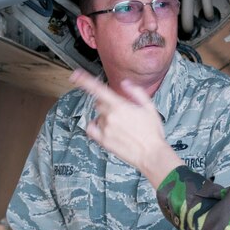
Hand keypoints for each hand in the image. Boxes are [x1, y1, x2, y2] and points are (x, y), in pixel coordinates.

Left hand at [69, 70, 182, 184]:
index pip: (98, 89)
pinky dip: (96, 126)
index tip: (76, 75)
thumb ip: (136, 92)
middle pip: (99, 103)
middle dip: (107, 104)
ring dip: (106, 118)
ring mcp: (105, 129)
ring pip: (98, 116)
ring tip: (121, 126)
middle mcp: (110, 117)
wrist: (151, 154)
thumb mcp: (149, 107)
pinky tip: (106, 129)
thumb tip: (125, 83)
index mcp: (120, 106)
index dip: (85, 81)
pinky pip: (91, 129)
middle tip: (121, 112)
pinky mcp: (103, 141)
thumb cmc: (152, 132)